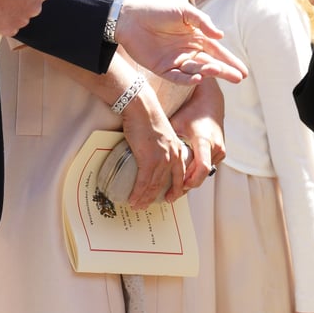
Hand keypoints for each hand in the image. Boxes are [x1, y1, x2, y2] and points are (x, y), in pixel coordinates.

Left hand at [114, 0, 246, 84]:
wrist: (130, 18)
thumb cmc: (157, 10)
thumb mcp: (184, 11)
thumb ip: (203, 22)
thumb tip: (220, 36)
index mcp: (196, 38)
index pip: (217, 52)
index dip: (230, 61)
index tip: (243, 71)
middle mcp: (188, 52)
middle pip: (210, 64)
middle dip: (225, 71)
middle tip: (238, 78)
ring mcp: (176, 62)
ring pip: (196, 71)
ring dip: (207, 72)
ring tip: (217, 71)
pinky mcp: (162, 69)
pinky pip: (178, 77)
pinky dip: (188, 79)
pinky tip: (198, 77)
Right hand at [119, 83, 189, 207]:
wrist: (141, 107)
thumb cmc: (148, 115)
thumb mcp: (163, 132)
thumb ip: (162, 144)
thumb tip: (152, 151)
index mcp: (178, 149)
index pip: (181, 174)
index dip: (176, 188)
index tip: (171, 197)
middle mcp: (173, 156)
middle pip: (167, 184)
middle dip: (158, 197)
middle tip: (150, 205)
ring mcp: (161, 160)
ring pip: (154, 186)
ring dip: (145, 198)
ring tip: (138, 205)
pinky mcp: (148, 160)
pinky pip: (143, 183)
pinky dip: (137, 193)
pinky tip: (133, 199)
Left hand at [169, 77, 224, 187]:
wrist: (210, 103)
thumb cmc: (192, 111)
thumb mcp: (177, 122)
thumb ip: (169, 140)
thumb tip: (147, 151)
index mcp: (204, 140)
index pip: (201, 168)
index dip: (188, 182)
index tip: (175, 189)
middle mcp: (215, 147)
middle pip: (201, 176)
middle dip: (184, 188)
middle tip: (168, 197)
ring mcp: (220, 151)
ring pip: (203, 174)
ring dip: (189, 182)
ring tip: (172, 192)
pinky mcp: (221, 153)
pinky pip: (207, 168)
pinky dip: (195, 174)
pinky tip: (183, 180)